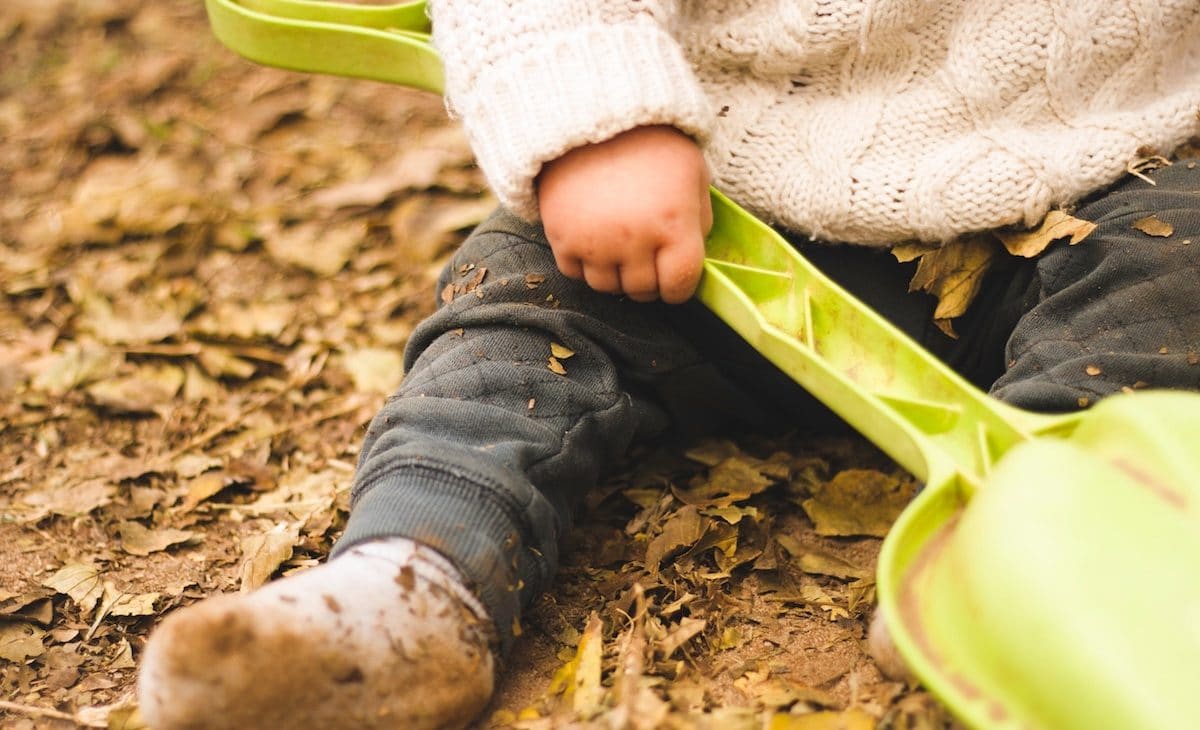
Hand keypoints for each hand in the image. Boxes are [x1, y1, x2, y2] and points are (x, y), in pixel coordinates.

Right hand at [536, 125, 712, 303]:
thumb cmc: (648, 140)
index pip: (680, 285)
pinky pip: (575, 273)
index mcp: (674, 224)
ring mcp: (595, 242)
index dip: (679, 287)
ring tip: (619, 246)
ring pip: (607, 287)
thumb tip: (694, 253)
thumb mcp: (693, 171)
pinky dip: (585, 263)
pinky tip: (594, 238)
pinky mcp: (561, 238)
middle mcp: (634, 240)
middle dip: (649, 281)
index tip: (675, 278)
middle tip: (647, 258)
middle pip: (642, 291)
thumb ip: (700, 217)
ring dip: (616, 274)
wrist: (589, 113)